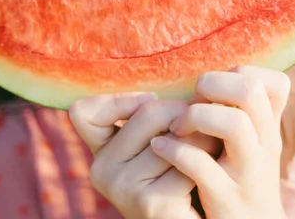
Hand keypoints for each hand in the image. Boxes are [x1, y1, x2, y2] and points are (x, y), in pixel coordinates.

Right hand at [68, 92, 222, 218]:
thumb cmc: (184, 177)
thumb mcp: (164, 140)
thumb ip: (158, 116)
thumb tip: (194, 92)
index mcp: (101, 153)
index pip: (83, 112)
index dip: (119, 100)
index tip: (150, 104)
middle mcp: (101, 171)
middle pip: (147, 112)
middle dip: (184, 115)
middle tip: (202, 129)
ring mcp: (120, 187)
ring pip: (172, 137)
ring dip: (202, 139)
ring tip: (211, 150)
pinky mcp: (148, 203)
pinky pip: (186, 162)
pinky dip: (205, 164)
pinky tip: (206, 178)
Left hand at [150, 66, 290, 218]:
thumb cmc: (241, 179)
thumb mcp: (251, 142)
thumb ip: (240, 110)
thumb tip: (215, 76)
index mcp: (269, 128)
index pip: (273, 81)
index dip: (237, 74)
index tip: (213, 92)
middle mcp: (265, 145)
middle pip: (250, 91)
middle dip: (212, 85)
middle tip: (191, 103)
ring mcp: (248, 172)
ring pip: (234, 124)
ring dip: (197, 116)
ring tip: (177, 127)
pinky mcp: (226, 198)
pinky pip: (200, 165)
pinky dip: (175, 151)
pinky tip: (160, 147)